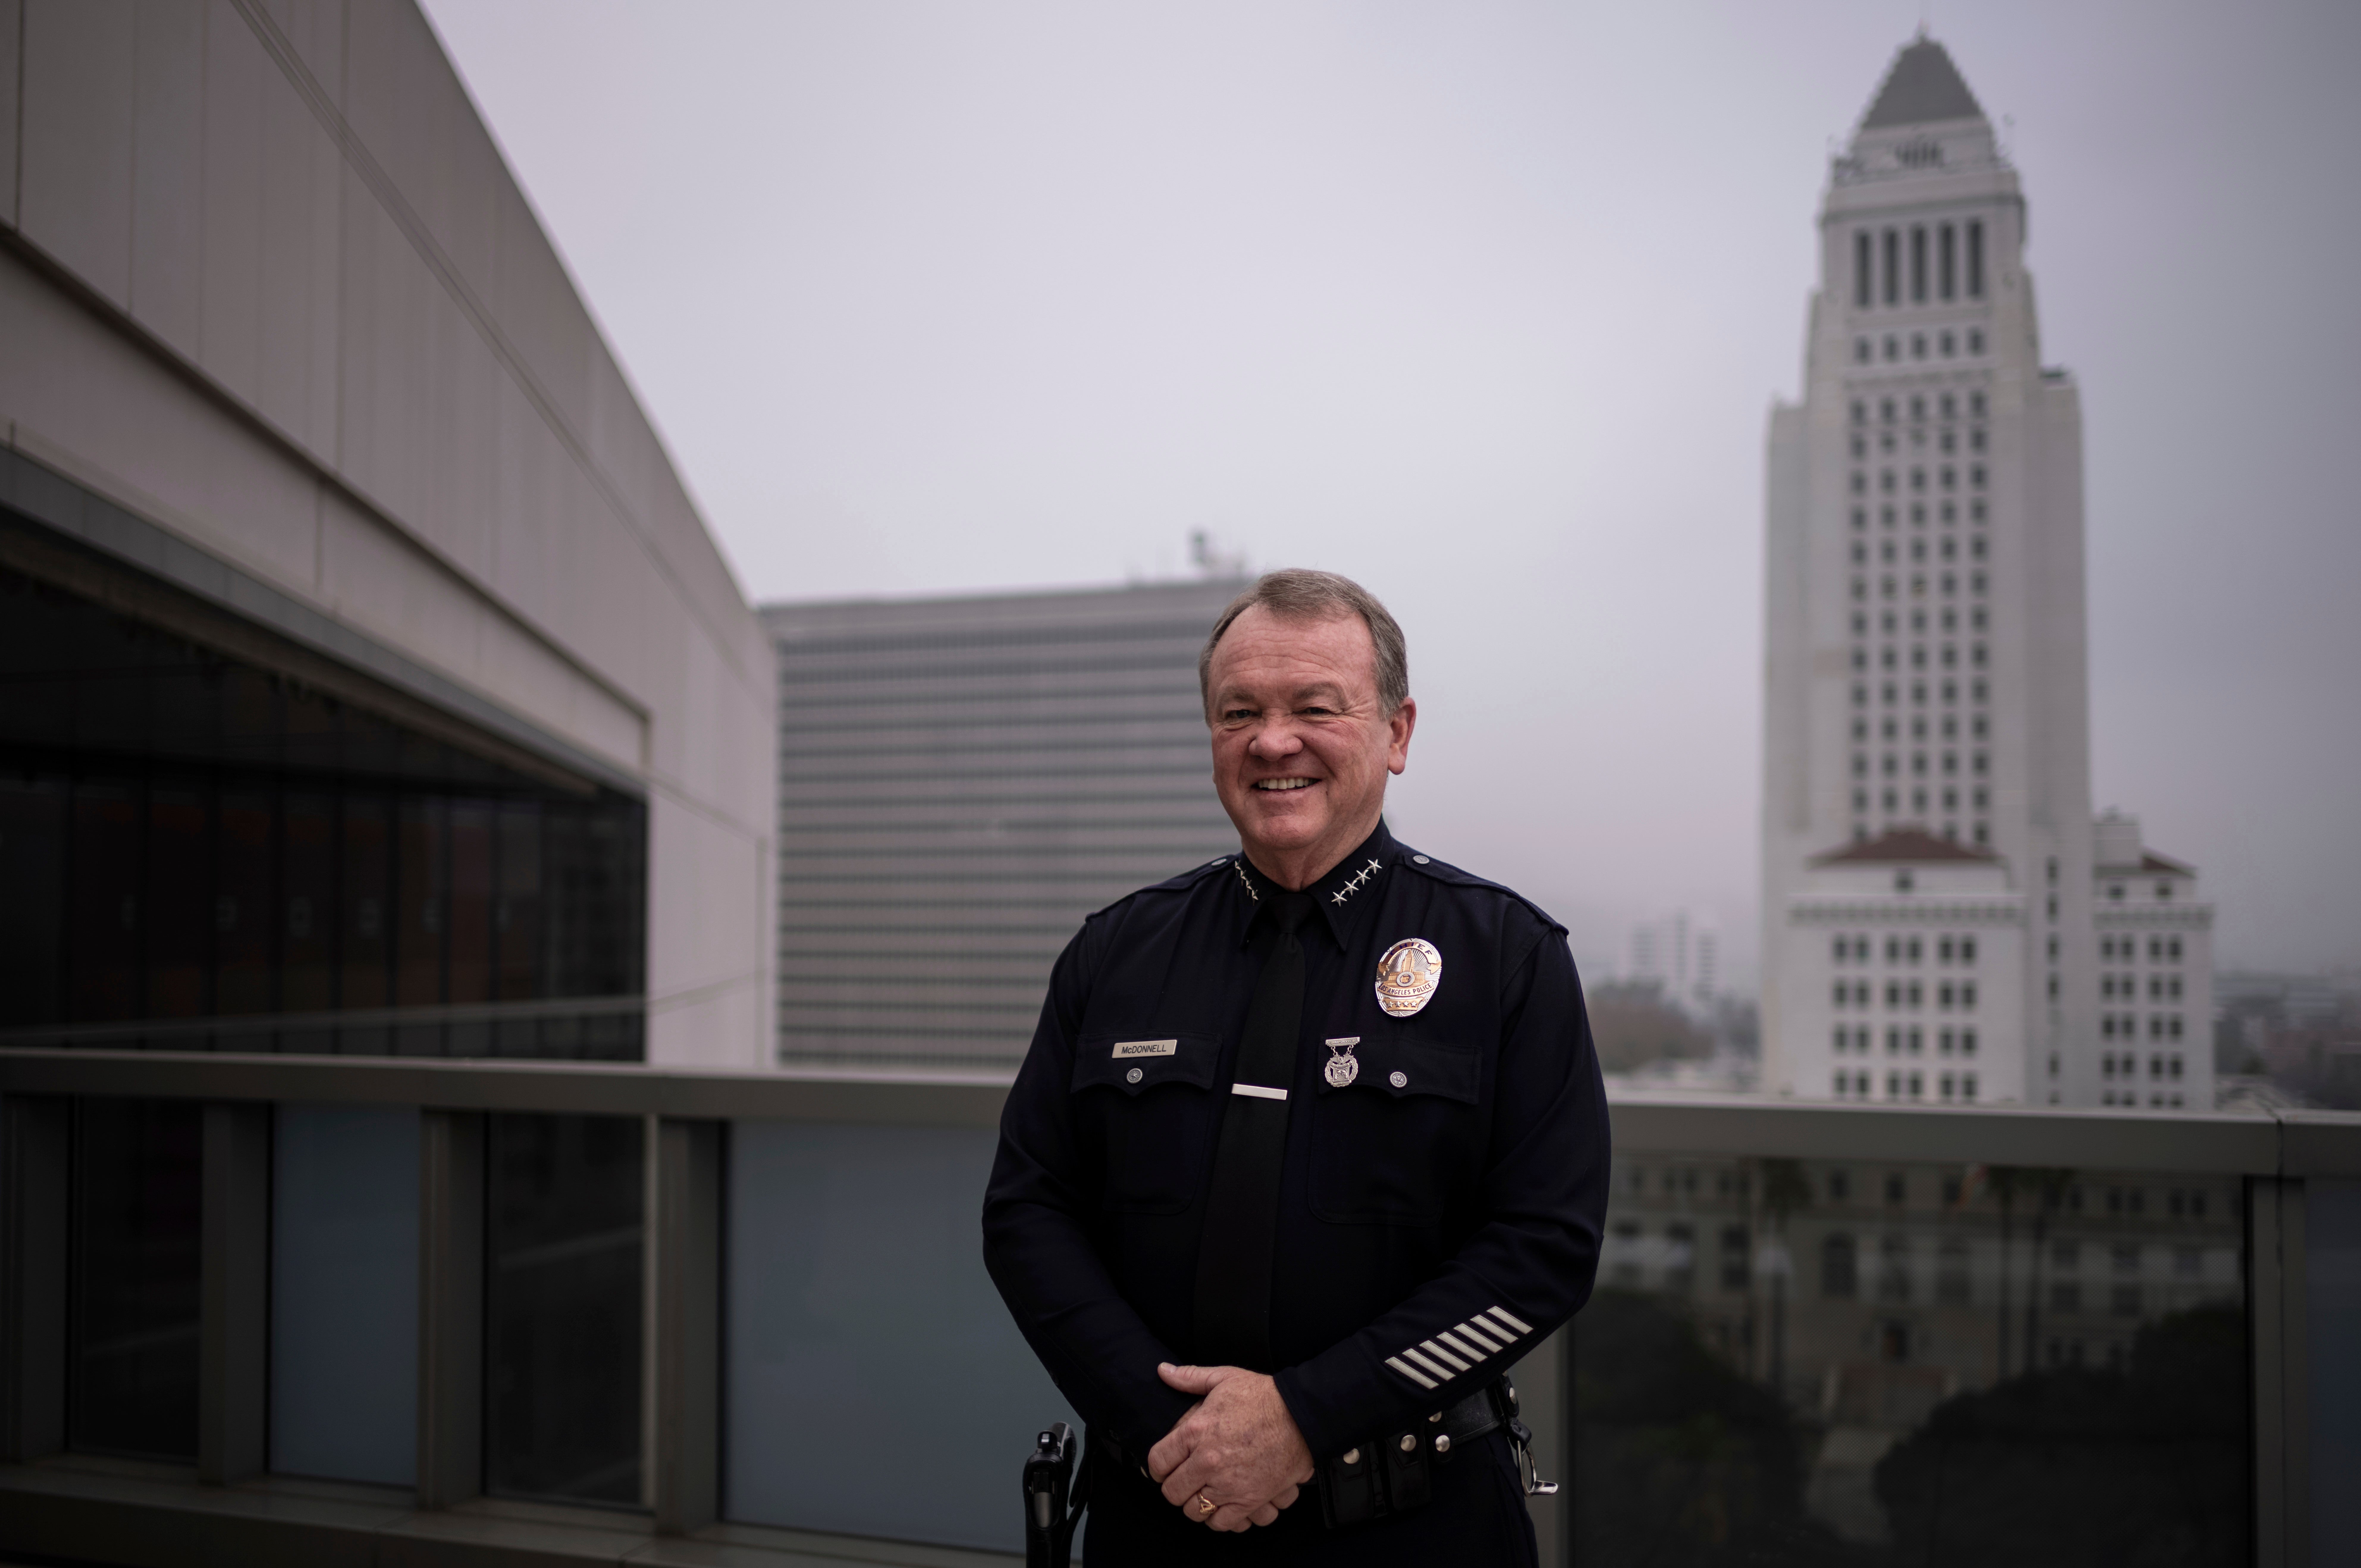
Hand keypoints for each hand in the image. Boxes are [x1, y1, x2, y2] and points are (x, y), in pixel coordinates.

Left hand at [1147, 1363, 1313, 1530]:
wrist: (1302, 1415)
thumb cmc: (1263, 1396)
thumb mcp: (1224, 1378)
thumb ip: (1189, 1378)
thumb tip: (1163, 1371)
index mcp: (1196, 1431)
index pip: (1158, 1462)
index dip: (1158, 1467)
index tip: (1164, 1467)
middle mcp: (1207, 1461)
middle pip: (1173, 1492)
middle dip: (1175, 1487)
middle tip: (1185, 1480)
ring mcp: (1228, 1484)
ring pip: (1194, 1511)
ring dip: (1196, 1504)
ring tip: (1203, 1492)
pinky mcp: (1250, 1500)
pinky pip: (1221, 1523)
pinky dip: (1218, 1518)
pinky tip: (1222, 1505)